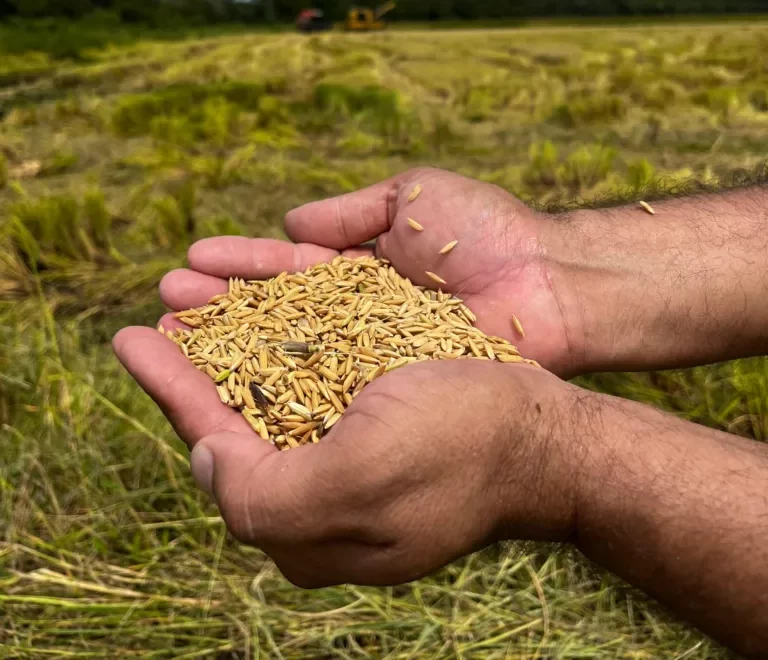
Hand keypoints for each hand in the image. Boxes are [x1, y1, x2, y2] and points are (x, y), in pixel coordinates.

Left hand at [113, 326, 578, 586]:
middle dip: (194, 363)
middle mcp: (323, 493)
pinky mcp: (379, 420)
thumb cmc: (460, 450)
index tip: (131, 339)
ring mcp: (353, 454)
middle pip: (239, 421)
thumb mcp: (358, 483)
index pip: (219, 452)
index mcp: (308, 524)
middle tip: (159, 312)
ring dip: (230, 342)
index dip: (172, 391)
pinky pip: (313, 376)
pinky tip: (260, 310)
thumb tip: (203, 461)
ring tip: (195, 298)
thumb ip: (263, 494)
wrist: (544, 434)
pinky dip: (281, 339)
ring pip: (272, 393)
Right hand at [157, 168, 581, 375]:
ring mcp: (372, 362)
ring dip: (233, 346)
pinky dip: (278, 386)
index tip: (190, 264)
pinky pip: (324, 390)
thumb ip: (353, 212)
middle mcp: (359, 321)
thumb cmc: (488, 233)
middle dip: (221, 309)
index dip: (240, 267)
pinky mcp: (387, 395)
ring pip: (289, 356)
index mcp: (363, 273)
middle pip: (277, 316)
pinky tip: (231, 383)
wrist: (548, 287)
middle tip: (164, 307)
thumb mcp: (413, 197)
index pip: (287, 271)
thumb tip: (291, 216)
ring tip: (176, 337)